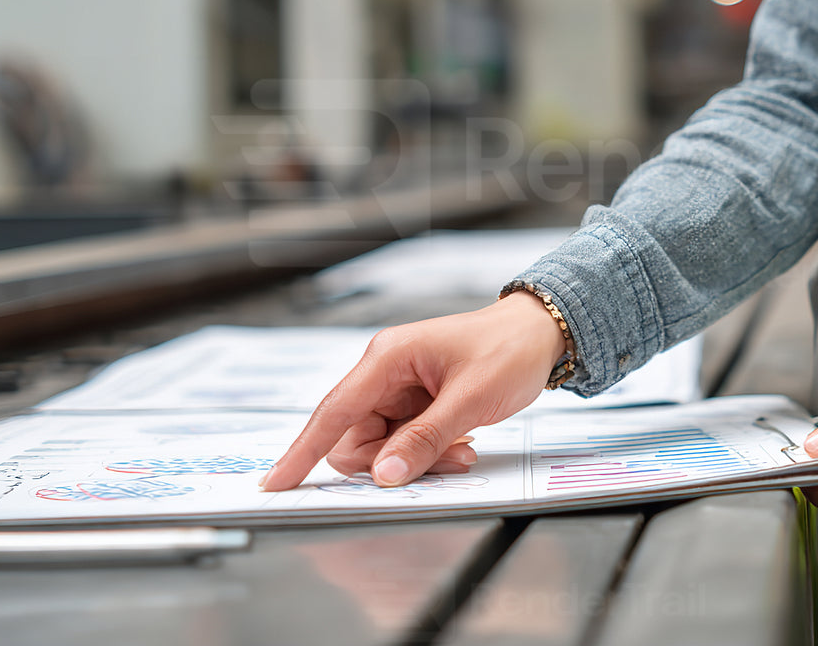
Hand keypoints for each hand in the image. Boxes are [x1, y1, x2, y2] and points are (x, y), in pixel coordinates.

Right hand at [259, 291, 568, 491]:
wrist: (540, 334)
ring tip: (462, 449)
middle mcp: (384, 372)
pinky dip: (428, 453)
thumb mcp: (471, 399)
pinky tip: (461, 442)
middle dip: (393, 461)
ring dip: (417, 459)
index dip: (303, 451)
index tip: (278, 483)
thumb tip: (386, 473)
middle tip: (446, 459)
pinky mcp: (413, 404)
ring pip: (381, 448)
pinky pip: (403, 444)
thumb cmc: (508, 350)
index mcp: (388, 357)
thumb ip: (426, 439)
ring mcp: (398, 390)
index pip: (334, 411)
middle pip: (355, 439)